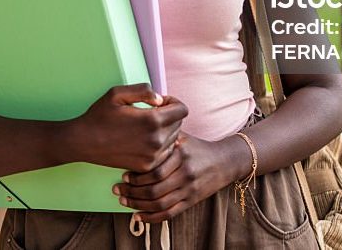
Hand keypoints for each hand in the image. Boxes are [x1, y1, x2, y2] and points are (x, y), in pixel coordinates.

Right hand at [71, 84, 188, 172]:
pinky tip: (143, 139)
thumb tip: (160, 100)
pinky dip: (159, 145)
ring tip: (145, 127)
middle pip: (179, 124)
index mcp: (152, 120)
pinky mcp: (147, 166)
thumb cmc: (100, 115)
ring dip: (165, 131)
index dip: (173, 102)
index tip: (159, 103)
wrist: (83, 142)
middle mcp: (156, 141)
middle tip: (150, 113)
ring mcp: (152, 156)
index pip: (182, 110)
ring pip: (174, 139)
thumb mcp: (117, 93)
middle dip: (168, 116)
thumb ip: (143, 91)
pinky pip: (165, 153)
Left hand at [112, 131, 237, 222]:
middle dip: (133, 191)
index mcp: (181, 154)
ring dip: (138, 204)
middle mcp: (185, 173)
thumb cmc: (197, 146)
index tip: (124, 173)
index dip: (137, 175)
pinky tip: (138, 215)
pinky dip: (151, 217)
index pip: (155, 169)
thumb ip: (164, 134)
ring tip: (124, 200)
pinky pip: (169, 214)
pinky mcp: (191, 201)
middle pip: (155, 188)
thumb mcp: (182, 136)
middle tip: (118, 188)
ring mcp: (189, 189)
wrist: (223, 161)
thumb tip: (140, 123)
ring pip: (159, 203)